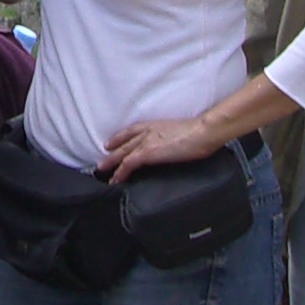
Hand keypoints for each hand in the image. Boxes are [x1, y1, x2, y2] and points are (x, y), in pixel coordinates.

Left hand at [98, 113, 224, 178]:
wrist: (202, 132)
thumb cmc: (199, 133)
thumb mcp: (179, 133)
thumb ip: (169, 139)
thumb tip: (171, 147)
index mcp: (154, 125)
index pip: (131, 131)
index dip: (120, 138)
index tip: (111, 143)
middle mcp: (147, 131)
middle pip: (124, 143)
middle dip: (112, 152)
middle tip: (102, 162)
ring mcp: (146, 141)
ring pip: (122, 154)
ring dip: (112, 164)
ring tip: (104, 173)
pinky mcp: (147, 153)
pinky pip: (128, 164)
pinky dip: (120, 172)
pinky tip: (116, 179)